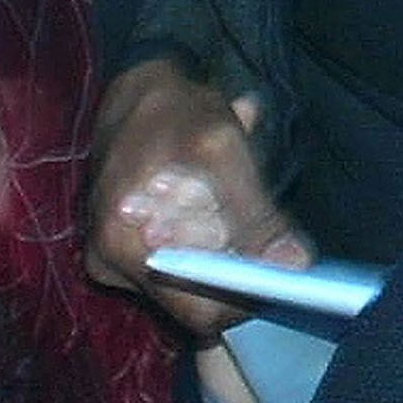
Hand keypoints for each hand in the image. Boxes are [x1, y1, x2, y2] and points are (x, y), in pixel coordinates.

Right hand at [86, 60, 312, 338]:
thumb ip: (256, 214)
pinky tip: (201, 203)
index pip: (199, 314)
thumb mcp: (223, 149)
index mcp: (123, 242)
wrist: (134, 88)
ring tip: (218, 199)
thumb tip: (293, 265)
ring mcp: (111, 256)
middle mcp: (109, 260)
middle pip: (194, 302)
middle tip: (249, 224)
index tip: (275, 272)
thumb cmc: (174, 112)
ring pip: (187, 282)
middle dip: (231, 269)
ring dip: (217, 250)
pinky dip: (201, 240)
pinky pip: (175, 263)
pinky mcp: (119, 248)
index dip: (244, 299)